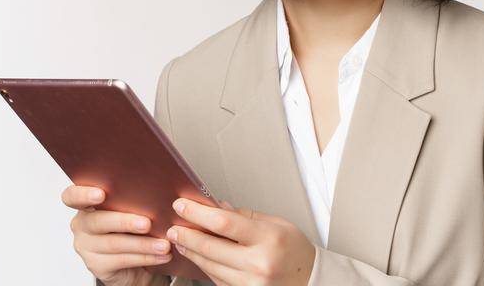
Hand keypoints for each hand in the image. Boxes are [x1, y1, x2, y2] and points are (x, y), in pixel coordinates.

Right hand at [62, 185, 173, 285]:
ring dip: (142, 244)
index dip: (82, 194)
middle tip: (146, 224)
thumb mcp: (132, 211)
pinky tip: (161, 255)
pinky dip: (145, 257)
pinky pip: (121, 260)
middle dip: (125, 222)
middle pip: (98, 221)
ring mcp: (86, 246)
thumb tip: (156, 192)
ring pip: (114, 243)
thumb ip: (133, 200)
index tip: (100, 194)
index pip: (72, 196)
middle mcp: (81, 224)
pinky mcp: (95, 265)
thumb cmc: (134, 230)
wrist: (136, 264)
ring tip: (163, 244)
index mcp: (87, 205)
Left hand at [165, 198, 316, 285]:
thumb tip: (215, 206)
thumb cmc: (294, 250)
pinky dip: (205, 266)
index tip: (182, 206)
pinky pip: (217, 279)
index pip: (224, 223)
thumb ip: (243, 215)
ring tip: (181, 240)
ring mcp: (251, 282)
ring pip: (210, 265)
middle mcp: (259, 262)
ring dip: (192, 252)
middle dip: (187, 235)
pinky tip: (199, 256)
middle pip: (211, 247)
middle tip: (174, 227)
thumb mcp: (275, 223)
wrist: (309, 279)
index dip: (197, 213)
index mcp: (269, 238)